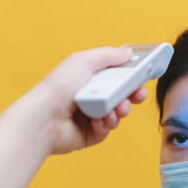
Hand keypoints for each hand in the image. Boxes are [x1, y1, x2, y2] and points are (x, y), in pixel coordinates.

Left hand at [31, 47, 147, 154]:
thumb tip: (127, 53)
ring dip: (120, 110)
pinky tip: (100, 120)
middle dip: (131, 95)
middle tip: (137, 95)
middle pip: (120, 96)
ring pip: (117, 114)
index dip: (130, 77)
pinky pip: (107, 129)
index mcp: (89, 79)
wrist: (45, 117)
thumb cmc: (59, 88)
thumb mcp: (85, 61)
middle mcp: (90, 97)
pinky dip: (106, 124)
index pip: (116, 76)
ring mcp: (90, 117)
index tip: (142, 77)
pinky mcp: (90, 134)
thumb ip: (108, 56)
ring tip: (117, 109)